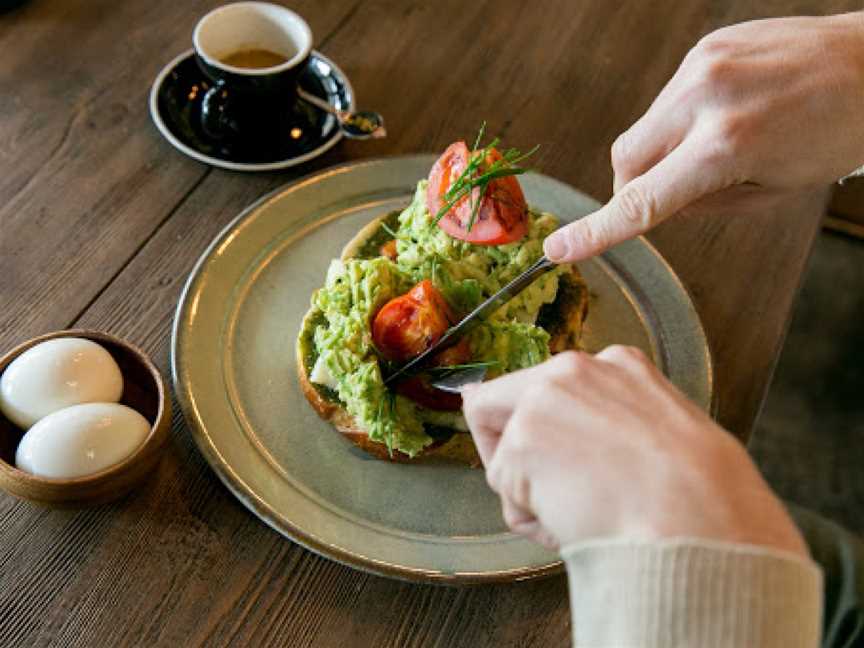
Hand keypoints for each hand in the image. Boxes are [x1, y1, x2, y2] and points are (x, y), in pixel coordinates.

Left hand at [462, 347, 807, 555]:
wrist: (699, 525)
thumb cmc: (703, 498)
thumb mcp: (670, 433)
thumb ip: (617, 421)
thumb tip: (579, 439)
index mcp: (618, 365)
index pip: (553, 391)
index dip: (555, 437)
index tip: (572, 463)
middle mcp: (572, 369)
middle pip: (501, 405)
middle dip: (517, 454)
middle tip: (565, 490)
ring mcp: (540, 402)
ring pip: (505, 460)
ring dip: (536, 497)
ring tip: (590, 513)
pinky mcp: (519, 445)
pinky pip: (510, 500)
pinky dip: (537, 523)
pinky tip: (580, 524)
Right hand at [544, 12, 863, 261]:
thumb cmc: (839, 133)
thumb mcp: (774, 191)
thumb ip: (703, 204)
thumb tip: (657, 203)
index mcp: (726, 145)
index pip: (642, 201)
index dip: (596, 231)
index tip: (559, 249)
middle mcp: (705, 98)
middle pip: (625, 159)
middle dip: (635, 185)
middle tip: (675, 192)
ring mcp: (702, 65)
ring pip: (643, 128)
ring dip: (662, 149)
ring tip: (720, 143)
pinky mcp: (706, 47)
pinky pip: (668, 99)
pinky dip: (682, 120)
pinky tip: (727, 114)